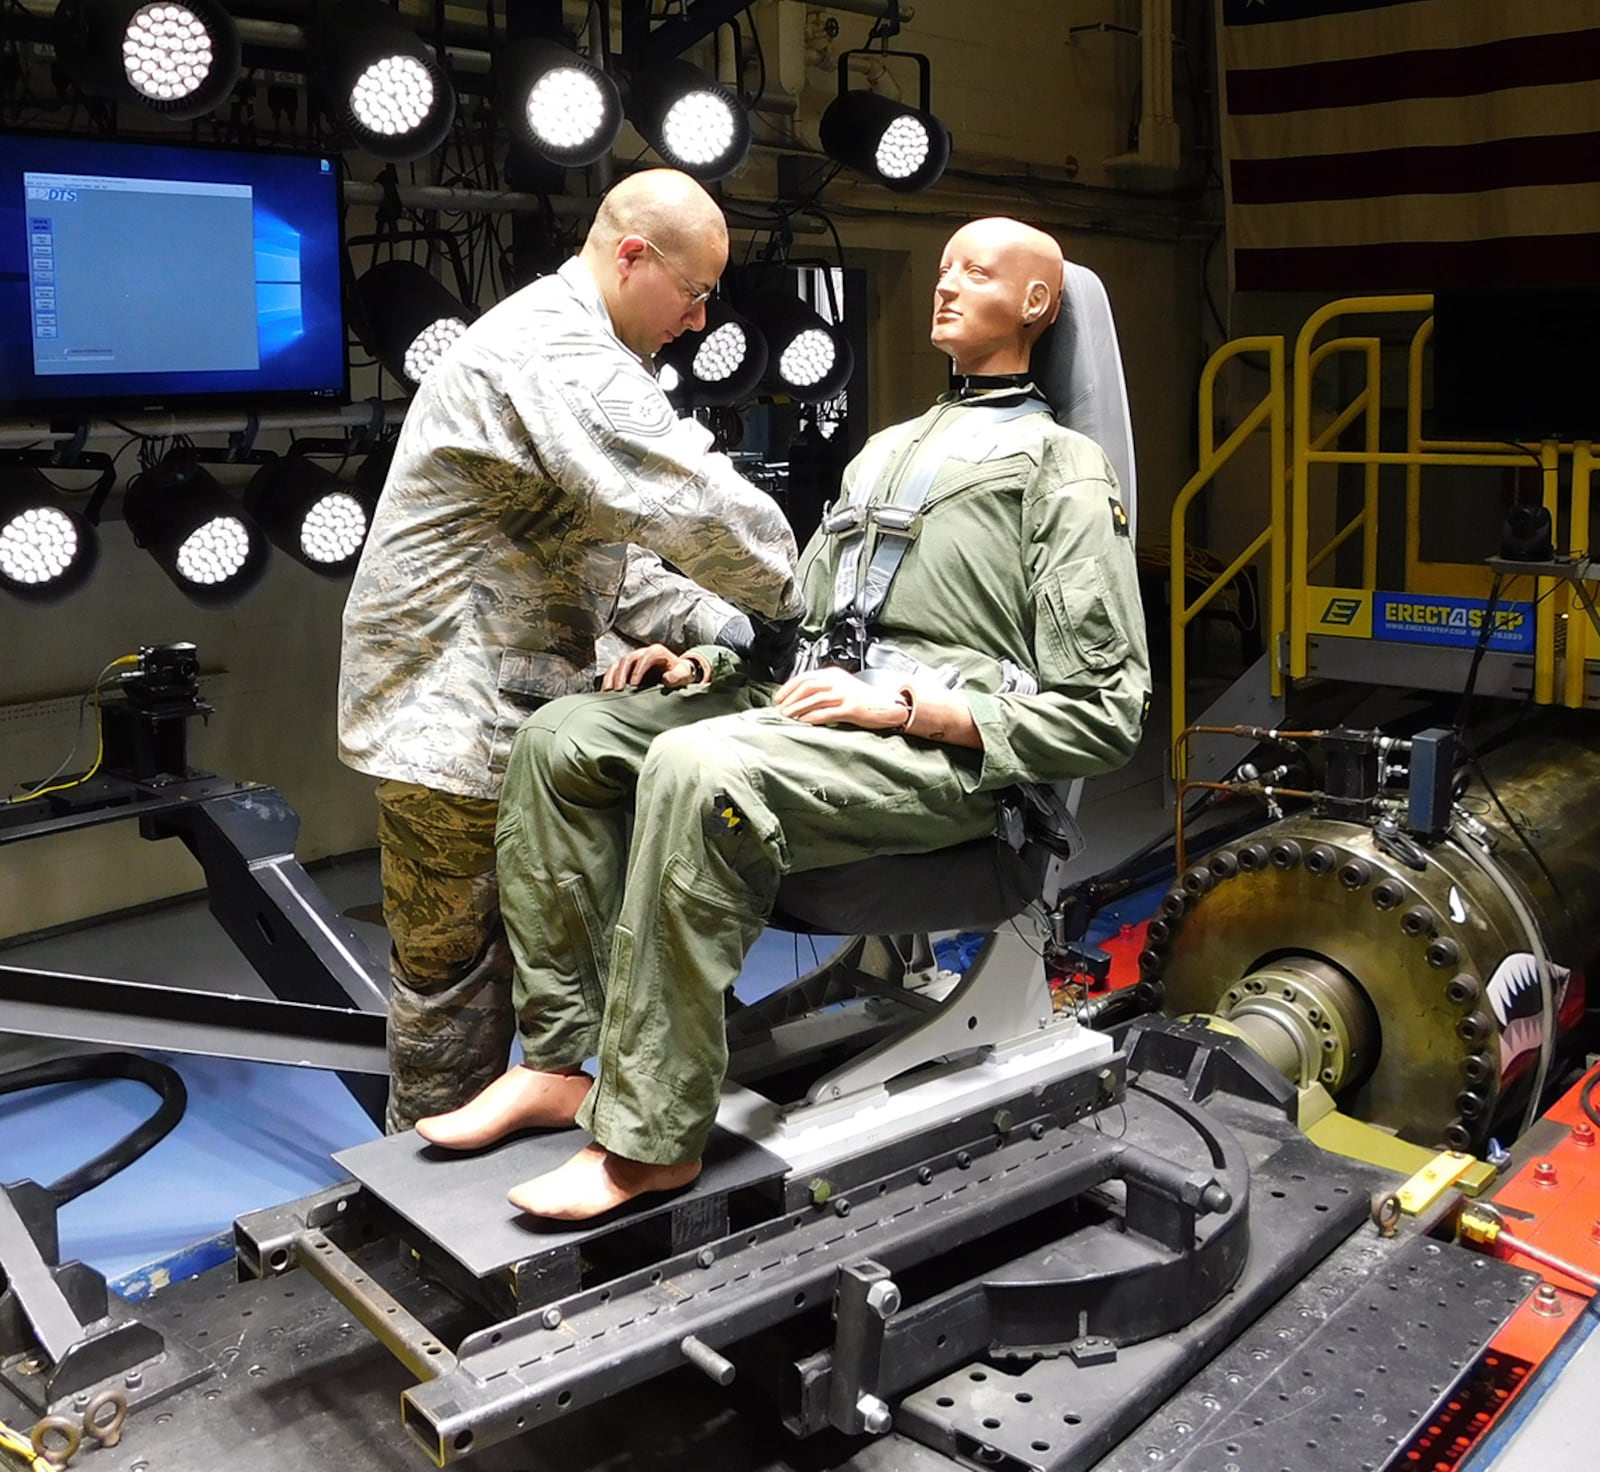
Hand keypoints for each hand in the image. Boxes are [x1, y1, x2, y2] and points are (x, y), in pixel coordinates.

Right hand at [602, 644, 705, 690]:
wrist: (677, 674)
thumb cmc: (679, 673)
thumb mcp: (684, 674)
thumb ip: (678, 676)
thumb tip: (667, 679)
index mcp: (657, 652)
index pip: (645, 657)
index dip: (639, 670)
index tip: (634, 685)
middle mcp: (642, 653)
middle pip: (628, 660)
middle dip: (621, 675)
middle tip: (618, 689)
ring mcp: (633, 660)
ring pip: (618, 664)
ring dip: (611, 677)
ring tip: (608, 691)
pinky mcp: (626, 668)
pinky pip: (613, 671)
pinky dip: (608, 680)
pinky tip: (606, 691)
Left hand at [773, 667, 907, 729]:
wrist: (888, 706)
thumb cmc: (864, 699)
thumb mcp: (842, 687)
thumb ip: (823, 688)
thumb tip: (799, 698)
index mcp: (834, 674)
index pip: (805, 677)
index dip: (789, 687)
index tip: (778, 698)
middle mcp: (838, 682)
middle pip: (808, 686)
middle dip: (791, 698)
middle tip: (780, 709)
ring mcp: (845, 694)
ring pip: (815, 698)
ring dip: (798, 708)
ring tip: (787, 716)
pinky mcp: (851, 708)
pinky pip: (828, 711)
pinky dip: (813, 716)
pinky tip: (803, 721)